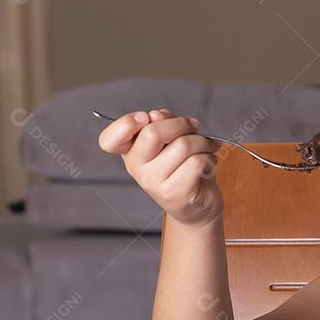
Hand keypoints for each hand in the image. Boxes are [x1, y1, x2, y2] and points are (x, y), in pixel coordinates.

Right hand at [97, 109, 223, 226]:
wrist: (198, 204)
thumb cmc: (184, 167)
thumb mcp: (170, 140)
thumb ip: (162, 123)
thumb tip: (157, 115)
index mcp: (130, 152)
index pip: (109, 140)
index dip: (126, 123)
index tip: (146, 117)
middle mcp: (136, 168)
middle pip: (153, 133)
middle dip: (181, 124)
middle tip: (194, 127)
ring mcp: (153, 183)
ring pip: (183, 145)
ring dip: (203, 142)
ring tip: (207, 147)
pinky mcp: (174, 193)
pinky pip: (197, 162)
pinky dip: (209, 157)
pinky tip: (208, 163)